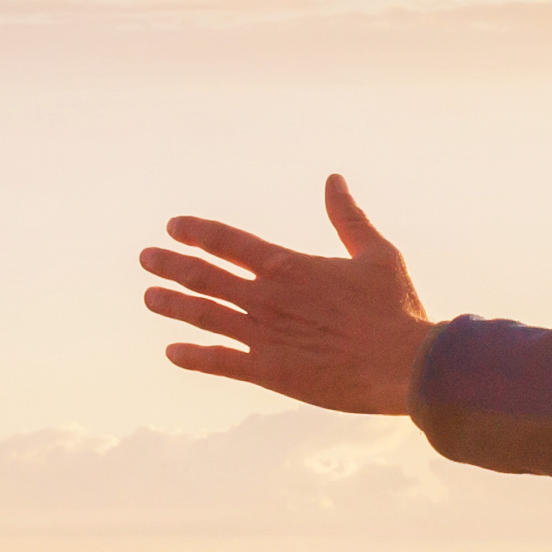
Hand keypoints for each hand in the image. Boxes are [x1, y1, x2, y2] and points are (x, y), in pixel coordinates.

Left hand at [139, 176, 435, 414]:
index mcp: (288, 265)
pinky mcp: (269, 372)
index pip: (228, 241)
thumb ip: (348, 217)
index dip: (196, 231)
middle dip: (170, 264)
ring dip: (171, 303)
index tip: (172, 226)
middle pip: (203, 275)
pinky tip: (172, 352)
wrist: (405, 364)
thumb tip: (334, 179)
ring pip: (202, 315)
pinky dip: (192, 356)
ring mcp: (263, 335)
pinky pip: (219, 362)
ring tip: (149, 297)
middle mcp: (267, 297)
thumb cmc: (396, 308)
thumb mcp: (376, 253)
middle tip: (146, 258)